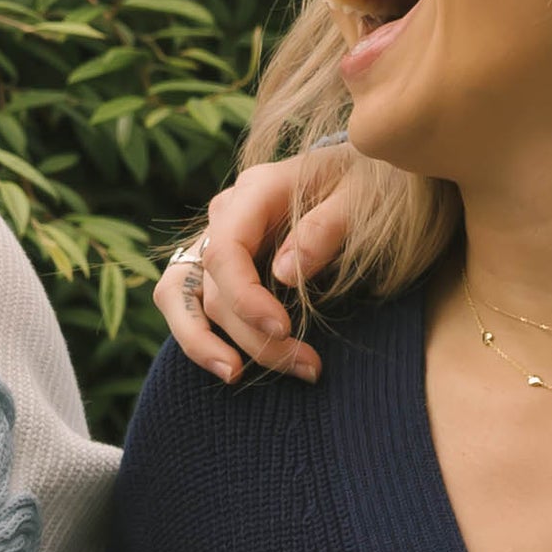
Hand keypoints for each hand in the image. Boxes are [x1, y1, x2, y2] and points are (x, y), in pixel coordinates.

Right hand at [153, 151, 354, 382]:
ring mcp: (216, 237)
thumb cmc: (367, 184)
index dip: (246, 298)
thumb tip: (282, 274)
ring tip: (236, 376)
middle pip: (214, 286)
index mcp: (256, 191)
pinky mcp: (218, 264)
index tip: (283, 330)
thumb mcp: (362, 198)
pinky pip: (186, 301)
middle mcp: (226, 214)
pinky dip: (198, 335)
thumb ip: (325, 228)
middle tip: (307, 366)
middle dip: (254, 335)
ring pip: (184, 297)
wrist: (360, 176)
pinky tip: (228, 365)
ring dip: (206, 342)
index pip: (226, 251)